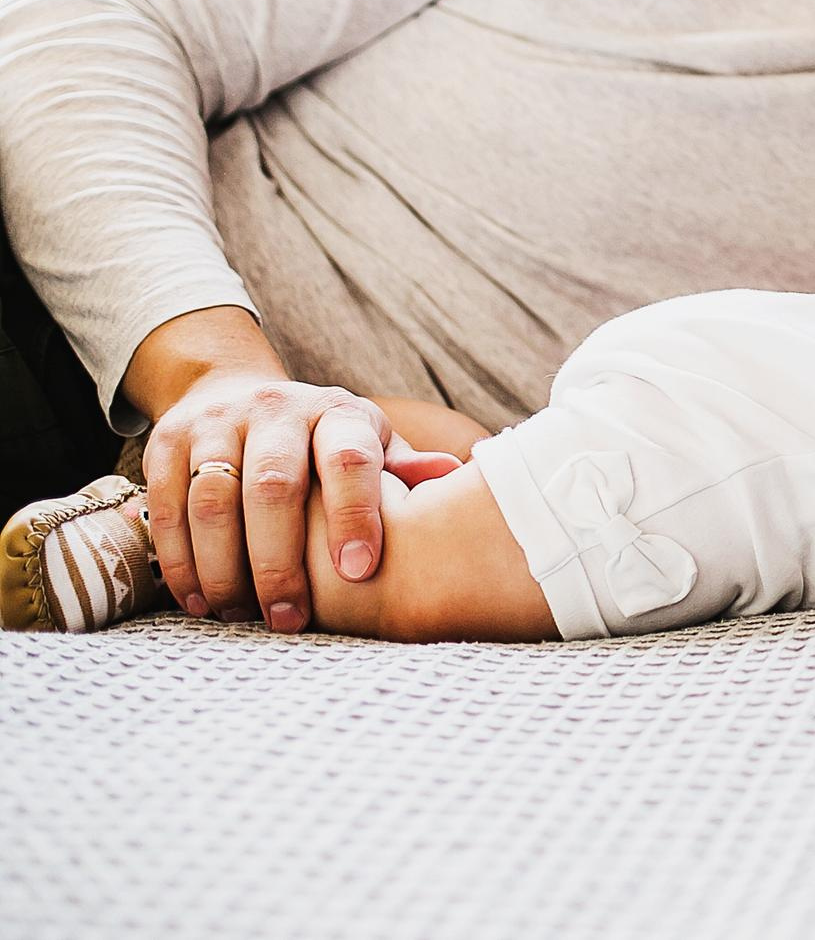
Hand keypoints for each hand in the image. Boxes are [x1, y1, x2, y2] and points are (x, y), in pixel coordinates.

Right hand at [130, 312, 457, 629]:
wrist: (234, 390)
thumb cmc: (320, 439)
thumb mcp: (367, 441)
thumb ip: (402, 468)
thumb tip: (453, 476)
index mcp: (337, 413)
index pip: (350, 459)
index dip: (355, 514)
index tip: (360, 571)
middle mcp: (277, 410)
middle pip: (273, 487)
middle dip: (280, 560)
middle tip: (290, 619)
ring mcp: (218, 424)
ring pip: (213, 500)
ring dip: (224, 568)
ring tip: (241, 616)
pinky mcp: (167, 442)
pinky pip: (167, 508)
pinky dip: (181, 561)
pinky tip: (200, 601)